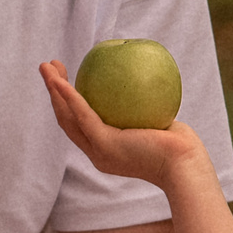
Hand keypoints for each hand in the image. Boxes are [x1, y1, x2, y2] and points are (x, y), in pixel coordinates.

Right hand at [39, 60, 209, 191]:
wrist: (186, 165)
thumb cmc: (180, 146)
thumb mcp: (158, 122)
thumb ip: (145, 108)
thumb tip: (143, 80)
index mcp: (106, 150)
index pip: (80, 123)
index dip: (68, 101)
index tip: (67, 77)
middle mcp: (97, 153)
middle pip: (67, 119)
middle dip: (54, 92)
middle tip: (49, 67)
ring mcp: (99, 151)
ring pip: (67, 116)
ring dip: (54, 90)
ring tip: (46, 66)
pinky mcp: (105, 144)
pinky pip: (83, 114)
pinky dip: (68, 95)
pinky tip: (61, 79)